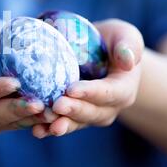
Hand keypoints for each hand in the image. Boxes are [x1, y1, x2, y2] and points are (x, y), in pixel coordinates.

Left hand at [32, 19, 143, 137]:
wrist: (103, 56)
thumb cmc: (114, 41)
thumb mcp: (126, 36)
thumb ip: (129, 45)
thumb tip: (128, 61)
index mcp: (124, 89)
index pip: (109, 93)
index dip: (91, 93)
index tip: (72, 89)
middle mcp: (109, 107)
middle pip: (92, 113)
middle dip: (73, 110)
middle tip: (56, 105)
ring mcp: (91, 115)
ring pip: (76, 123)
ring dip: (60, 125)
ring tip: (44, 126)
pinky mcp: (75, 117)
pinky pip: (63, 125)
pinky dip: (48, 129)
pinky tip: (36, 130)